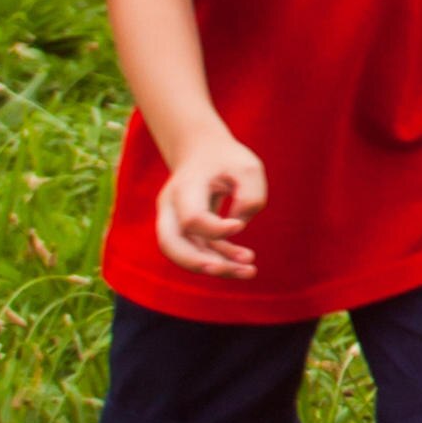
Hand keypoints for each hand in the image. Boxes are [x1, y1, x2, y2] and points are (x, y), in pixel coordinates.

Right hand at [152, 130, 264, 280]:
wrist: (202, 151)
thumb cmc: (227, 158)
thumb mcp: (248, 167)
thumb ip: (251, 196)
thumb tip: (239, 228)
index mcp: (184, 187)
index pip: (191, 219)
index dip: (215, 229)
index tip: (239, 225)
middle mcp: (171, 207)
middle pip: (171, 245)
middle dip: (200, 263)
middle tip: (229, 269)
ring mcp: (173, 220)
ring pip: (183, 254)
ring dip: (215, 266)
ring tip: (250, 271)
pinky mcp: (184, 230)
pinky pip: (197, 250)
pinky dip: (219, 258)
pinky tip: (245, 263)